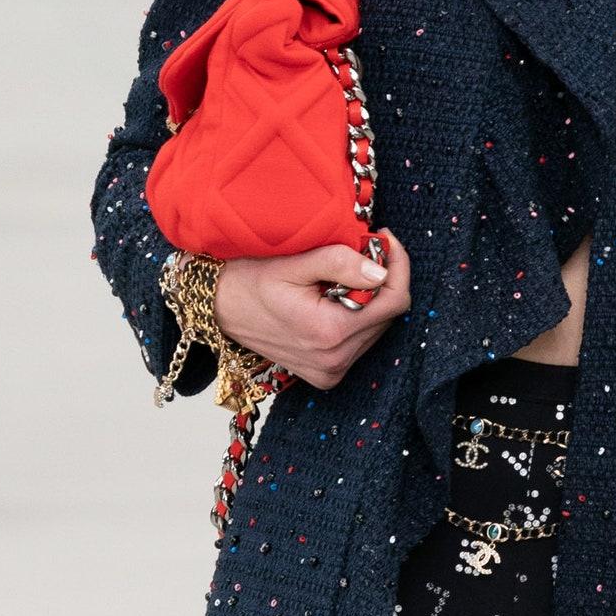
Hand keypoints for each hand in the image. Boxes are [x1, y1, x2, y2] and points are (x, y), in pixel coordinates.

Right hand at [214, 233, 410, 389]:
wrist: (218, 309)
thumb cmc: (249, 281)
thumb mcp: (293, 263)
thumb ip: (340, 263)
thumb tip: (381, 272)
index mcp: (330, 332)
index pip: (394, 300)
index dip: (397, 265)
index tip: (383, 239)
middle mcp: (335, 360)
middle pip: (388, 315)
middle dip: (382, 281)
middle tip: (360, 252)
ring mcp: (331, 372)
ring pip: (376, 329)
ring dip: (368, 300)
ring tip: (339, 278)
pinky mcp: (327, 375)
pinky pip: (359, 343)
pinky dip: (355, 319)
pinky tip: (331, 302)